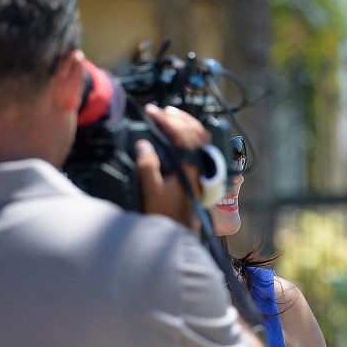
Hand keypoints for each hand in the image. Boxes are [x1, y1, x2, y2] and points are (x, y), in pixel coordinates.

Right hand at [137, 104, 209, 226]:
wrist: (180, 236)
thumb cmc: (166, 217)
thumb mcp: (151, 192)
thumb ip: (147, 166)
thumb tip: (143, 144)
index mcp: (191, 169)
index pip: (183, 136)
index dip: (168, 121)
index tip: (152, 112)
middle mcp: (201, 168)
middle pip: (198, 133)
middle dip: (179, 118)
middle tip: (161, 111)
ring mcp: (203, 172)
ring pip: (203, 140)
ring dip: (189, 124)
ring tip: (172, 116)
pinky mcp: (201, 176)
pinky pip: (202, 149)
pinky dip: (192, 136)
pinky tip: (182, 135)